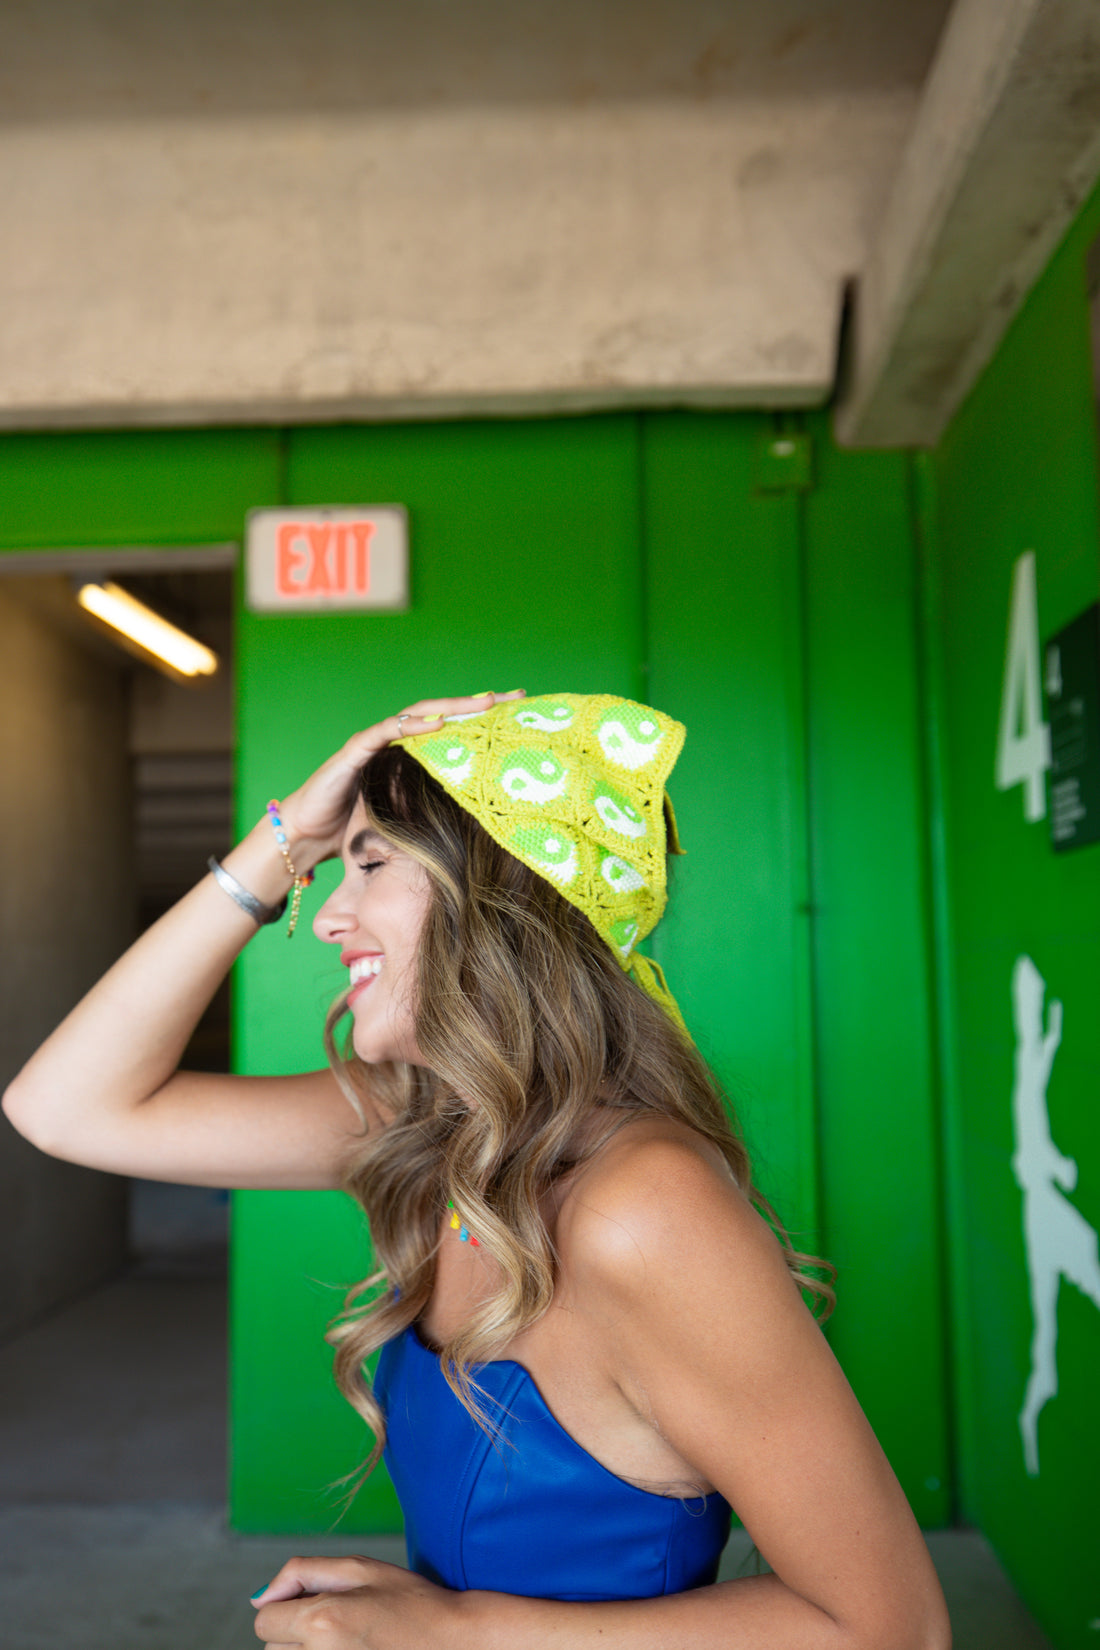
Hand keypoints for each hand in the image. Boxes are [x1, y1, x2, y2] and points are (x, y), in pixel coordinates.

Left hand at [251, 1554, 463, 1647]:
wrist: (454, 1643)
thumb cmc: (410, 1602)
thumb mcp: (360, 1568)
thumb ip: (302, 1572)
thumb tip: (259, 1598)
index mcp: (322, 1620)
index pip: (264, 1621)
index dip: (284, 1608)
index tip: (312, 1605)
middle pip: (273, 1649)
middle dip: (295, 1634)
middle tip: (338, 1624)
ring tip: (346, 1642)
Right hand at [277, 690, 524, 867]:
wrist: (304, 836)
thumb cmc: (350, 829)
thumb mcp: (403, 818)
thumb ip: (430, 811)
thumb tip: (477, 829)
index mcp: (407, 755)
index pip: (451, 731)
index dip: (482, 722)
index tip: (517, 716)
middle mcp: (393, 741)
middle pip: (442, 714)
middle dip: (478, 706)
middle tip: (514, 698)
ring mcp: (373, 742)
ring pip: (418, 715)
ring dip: (452, 707)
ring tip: (483, 704)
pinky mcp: (354, 751)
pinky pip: (386, 731)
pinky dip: (412, 725)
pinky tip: (437, 722)